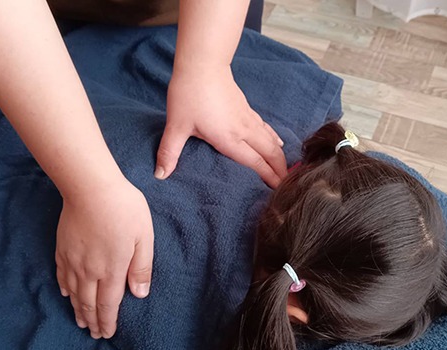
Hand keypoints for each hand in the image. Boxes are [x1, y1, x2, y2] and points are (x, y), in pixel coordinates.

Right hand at [55, 177, 153, 338]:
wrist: (90, 188)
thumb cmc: (123, 210)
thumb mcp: (144, 238)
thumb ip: (141, 268)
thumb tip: (139, 294)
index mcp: (112, 270)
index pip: (109, 305)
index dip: (107, 322)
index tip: (106, 334)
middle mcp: (89, 271)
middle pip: (89, 303)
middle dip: (92, 321)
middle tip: (94, 334)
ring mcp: (73, 260)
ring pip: (74, 293)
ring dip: (78, 310)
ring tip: (80, 321)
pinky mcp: (62, 248)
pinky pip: (62, 275)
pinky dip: (65, 288)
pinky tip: (66, 294)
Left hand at [156, 65, 285, 187]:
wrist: (202, 64)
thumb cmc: (189, 94)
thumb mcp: (177, 126)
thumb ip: (169, 153)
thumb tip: (160, 175)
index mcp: (229, 138)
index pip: (255, 162)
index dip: (268, 177)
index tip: (279, 189)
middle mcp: (243, 130)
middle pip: (269, 152)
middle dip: (280, 168)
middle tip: (287, 183)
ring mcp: (247, 118)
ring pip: (270, 140)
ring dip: (279, 155)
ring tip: (286, 168)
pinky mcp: (246, 108)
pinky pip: (265, 128)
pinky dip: (273, 138)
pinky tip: (276, 142)